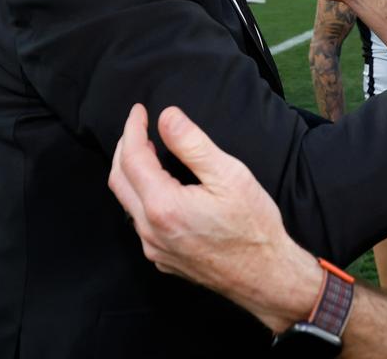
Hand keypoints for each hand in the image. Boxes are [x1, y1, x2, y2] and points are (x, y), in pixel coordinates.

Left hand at [108, 104, 321, 330]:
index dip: (132, 130)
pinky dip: (142, 196)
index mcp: (163, 206)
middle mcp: (150, 231)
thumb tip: (166, 117)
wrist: (266, 276)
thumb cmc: (253, 226)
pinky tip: (161, 187)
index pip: (132, 158)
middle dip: (124, 148)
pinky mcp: (164, 259)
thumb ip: (193, 144)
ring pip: (128, 203)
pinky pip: (141, 223)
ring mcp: (155, 249)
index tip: (139, 111)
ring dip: (131, 173)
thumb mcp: (229, 175)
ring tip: (149, 152)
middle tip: (138, 127)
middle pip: (119, 181)